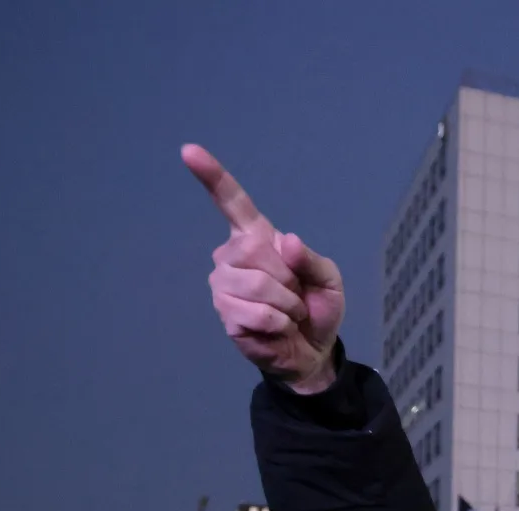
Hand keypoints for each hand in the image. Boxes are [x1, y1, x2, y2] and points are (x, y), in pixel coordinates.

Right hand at [183, 144, 343, 392]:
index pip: (232, 203)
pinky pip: (256, 313)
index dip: (212, 177)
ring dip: (285, 303)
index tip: (188, 151)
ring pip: (255, 284)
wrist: (313, 350)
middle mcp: (232, 256)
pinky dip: (279, 323)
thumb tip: (285, 241)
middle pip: (253, 249)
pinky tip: (277, 328)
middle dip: (287, 277)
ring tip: (288, 313)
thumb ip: (312, 259)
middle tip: (295, 294)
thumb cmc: (317, 308)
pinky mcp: (225, 314)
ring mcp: (224, 284)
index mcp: (256, 238)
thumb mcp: (329, 280)